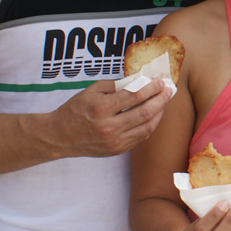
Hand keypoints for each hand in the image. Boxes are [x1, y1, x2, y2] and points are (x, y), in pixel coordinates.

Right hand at [44, 78, 172, 158]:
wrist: (60, 136)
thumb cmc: (75, 109)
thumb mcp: (91, 91)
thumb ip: (116, 85)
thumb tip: (139, 81)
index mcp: (102, 109)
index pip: (134, 96)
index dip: (151, 88)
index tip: (161, 82)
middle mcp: (109, 127)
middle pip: (145, 113)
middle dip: (161, 100)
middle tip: (169, 90)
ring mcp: (114, 141)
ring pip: (147, 127)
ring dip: (159, 113)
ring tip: (164, 102)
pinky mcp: (117, 150)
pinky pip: (140, 137)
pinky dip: (150, 125)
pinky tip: (154, 115)